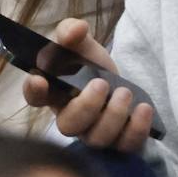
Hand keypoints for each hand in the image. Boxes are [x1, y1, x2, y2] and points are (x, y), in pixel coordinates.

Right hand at [21, 18, 156, 152]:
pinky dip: (136, 129)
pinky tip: (143, 109)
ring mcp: (94, 133)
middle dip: (86, 106)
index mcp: (54, 93)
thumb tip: (75, 30)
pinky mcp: (119, 141)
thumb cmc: (90, 64)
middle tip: (101, 84)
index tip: (41, 79)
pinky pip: (125, 146)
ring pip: (97, 138)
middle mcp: (71, 119)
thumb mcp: (80, 42)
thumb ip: (71, 31)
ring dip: (113, 115)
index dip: (34, 90)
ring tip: (125, 92)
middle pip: (68, 126)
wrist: (118, 80)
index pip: (35, 97)